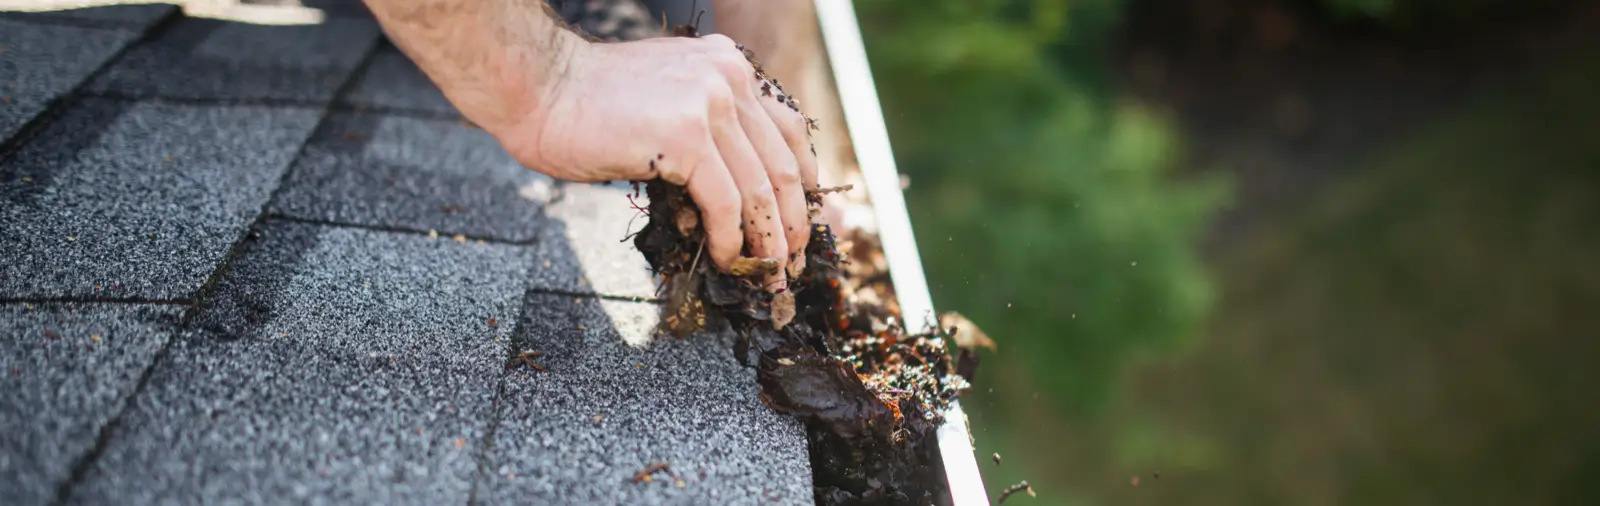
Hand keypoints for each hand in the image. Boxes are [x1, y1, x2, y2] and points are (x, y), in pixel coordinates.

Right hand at [498, 34, 818, 291]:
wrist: (538, 88)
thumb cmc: (588, 104)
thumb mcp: (668, 98)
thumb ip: (707, 123)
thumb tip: (737, 183)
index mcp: (728, 64)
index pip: (788, 129)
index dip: (802, 184)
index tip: (800, 221)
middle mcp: (729, 77)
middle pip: (782, 163)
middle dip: (792, 222)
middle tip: (793, 263)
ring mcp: (710, 104)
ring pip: (760, 188)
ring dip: (768, 241)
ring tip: (767, 275)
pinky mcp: (686, 136)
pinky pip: (725, 202)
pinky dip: (730, 238)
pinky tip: (725, 259)